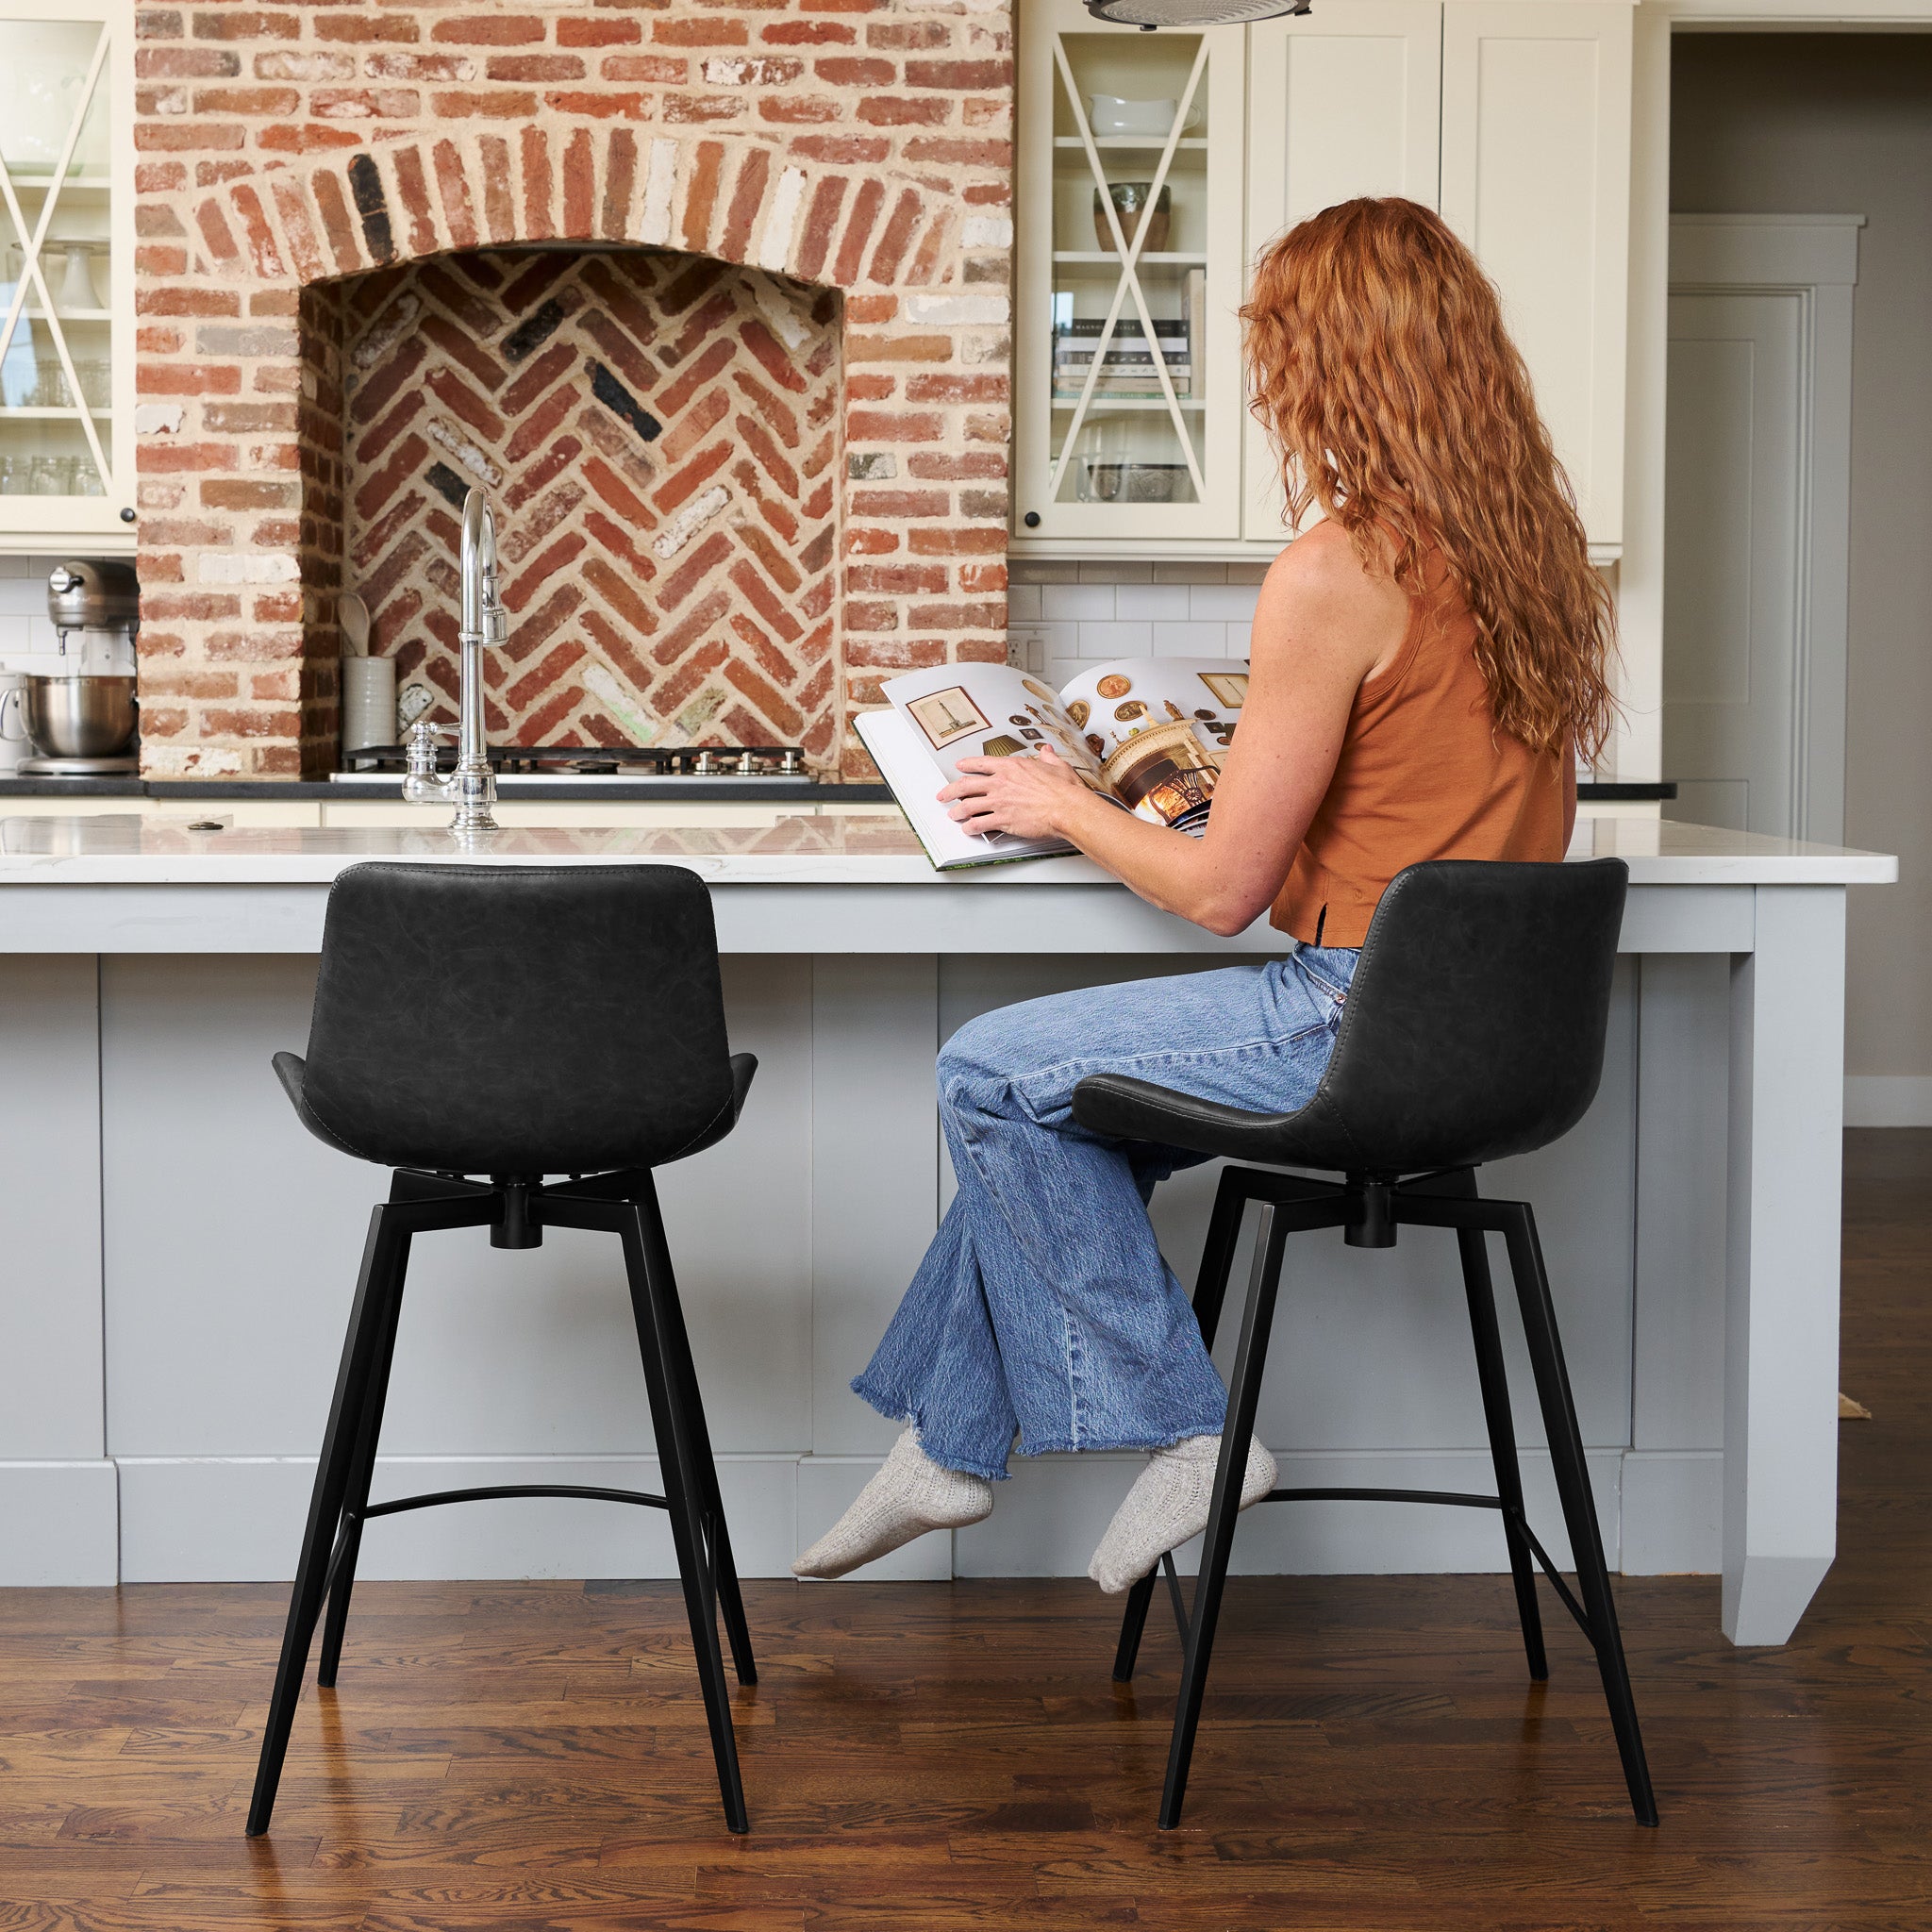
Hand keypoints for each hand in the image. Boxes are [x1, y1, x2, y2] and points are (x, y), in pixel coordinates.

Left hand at [939, 745, 1091, 839]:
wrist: (1067, 808)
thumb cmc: (1064, 791)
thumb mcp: (1058, 766)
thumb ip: (1048, 758)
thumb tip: (1046, 752)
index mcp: (1012, 767)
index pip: (981, 763)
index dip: (967, 765)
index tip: (960, 767)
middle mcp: (1001, 783)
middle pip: (966, 785)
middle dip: (951, 790)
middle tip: (944, 794)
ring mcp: (999, 802)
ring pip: (968, 806)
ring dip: (957, 812)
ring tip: (953, 815)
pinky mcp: (1002, 820)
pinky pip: (979, 824)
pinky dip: (970, 828)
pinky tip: (968, 830)